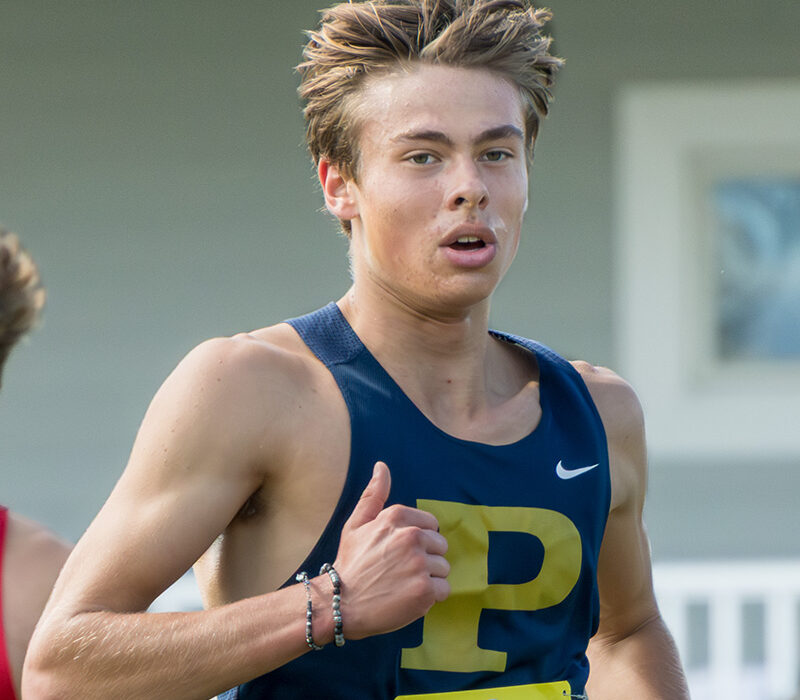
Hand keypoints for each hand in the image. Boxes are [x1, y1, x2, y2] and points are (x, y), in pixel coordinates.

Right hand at [334, 461, 449, 638]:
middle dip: (426, 558)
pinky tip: (409, 597)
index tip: (399, 553)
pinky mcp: (425, 590)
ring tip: (403, 584)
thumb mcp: (356, 524)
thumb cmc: (350, 563)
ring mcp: (419, 564)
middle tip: (401, 571)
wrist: (340, 604)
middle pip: (440, 546)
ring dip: (429, 578)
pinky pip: (444, 589)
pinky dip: (430, 597)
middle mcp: (410, 537)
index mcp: (396, 517)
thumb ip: (373, 495)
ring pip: (443, 568)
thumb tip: (382, 466)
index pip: (431, 525)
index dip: (418, 541)